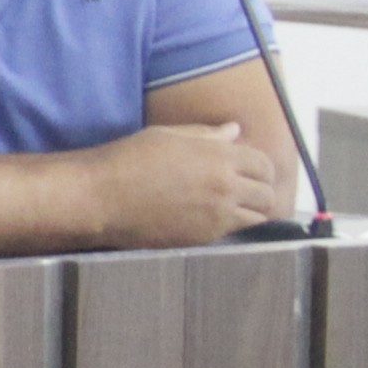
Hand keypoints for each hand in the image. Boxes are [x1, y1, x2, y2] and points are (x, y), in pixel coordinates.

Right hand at [106, 117, 296, 246]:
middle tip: (243, 192)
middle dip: (260, 192)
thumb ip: (206, 135)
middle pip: (267, 194)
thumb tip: (235, 131)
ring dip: (249, 212)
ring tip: (231, 208)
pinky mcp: (204, 236)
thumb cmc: (127, 159)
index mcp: (219, 156)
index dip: (260, 168)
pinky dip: (229, 225)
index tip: (248, 172)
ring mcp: (217, 214)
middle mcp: (226, 186)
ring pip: (257, 217)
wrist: (100, 197)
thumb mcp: (166, 136)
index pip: (264, 164)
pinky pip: (233, 232)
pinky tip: (209, 218)